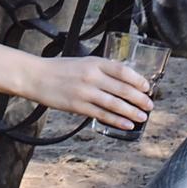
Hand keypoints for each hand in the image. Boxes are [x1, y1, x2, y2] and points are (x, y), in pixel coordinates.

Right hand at [29, 56, 153, 134]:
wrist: (36, 76)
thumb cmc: (60, 69)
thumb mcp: (82, 62)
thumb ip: (100, 69)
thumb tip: (121, 80)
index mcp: (94, 62)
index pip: (122, 70)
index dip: (137, 80)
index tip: (147, 87)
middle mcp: (91, 76)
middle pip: (122, 88)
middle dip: (139, 99)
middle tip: (150, 105)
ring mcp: (85, 92)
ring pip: (114, 104)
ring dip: (131, 112)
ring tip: (142, 117)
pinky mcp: (78, 106)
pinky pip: (101, 115)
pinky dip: (116, 121)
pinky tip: (126, 125)